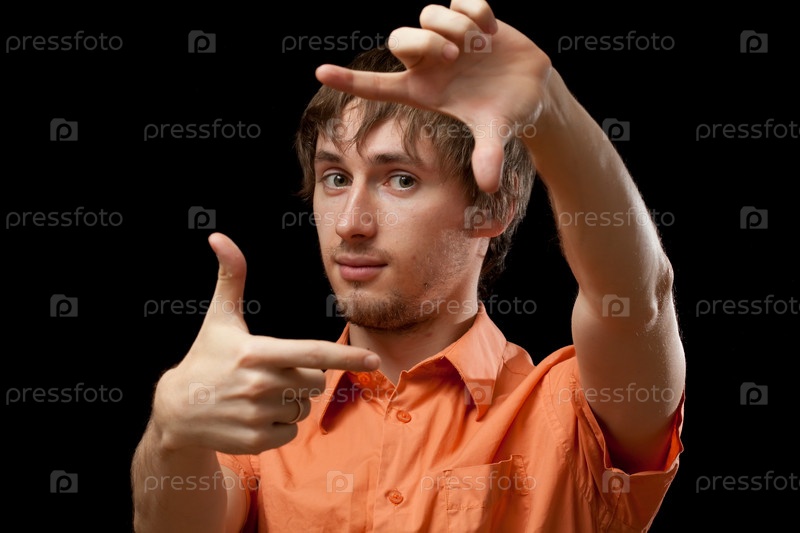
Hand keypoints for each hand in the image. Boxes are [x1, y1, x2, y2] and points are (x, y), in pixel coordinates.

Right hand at [151, 233, 379, 454]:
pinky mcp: (255, 441)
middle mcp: (259, 386)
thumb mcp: (219, 318)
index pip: (312, 354)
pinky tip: (256, 415)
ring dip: (293, 401)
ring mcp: (256, 416)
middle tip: (277, 371)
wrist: (175, 409)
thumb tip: (219, 237)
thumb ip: (230, 278)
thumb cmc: (205, 357)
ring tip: (262, 394)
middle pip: (315, 381)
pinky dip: (281, 425)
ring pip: (304, 408)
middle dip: (306, 375)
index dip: (346, 356)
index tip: (373, 360)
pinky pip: (290, 432)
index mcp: (256, 353)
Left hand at [314, 0, 551, 192]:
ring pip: (428, 15)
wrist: (532, 89)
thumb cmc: (504, 112)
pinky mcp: (469, 19)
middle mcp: (430, 63)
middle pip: (399, 39)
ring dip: (453, 26)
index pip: (377, 85)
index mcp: (424, 90)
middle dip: (424, 42)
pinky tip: (492, 34)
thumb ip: (488, 154)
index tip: (320, 74)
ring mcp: (448, 38)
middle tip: (452, 57)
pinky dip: (477, 14)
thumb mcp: (495, 132)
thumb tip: (489, 185)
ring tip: (478, 44)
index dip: (349, 80)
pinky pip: (461, 2)